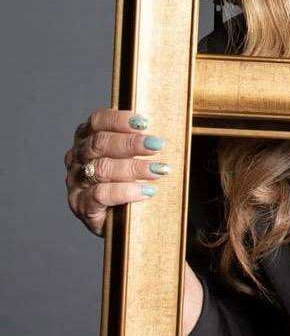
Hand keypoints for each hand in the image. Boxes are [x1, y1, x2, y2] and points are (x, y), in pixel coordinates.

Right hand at [64, 108, 168, 235]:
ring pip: (101, 168)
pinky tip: (146, 191)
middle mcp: (77, 157)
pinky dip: (125, 191)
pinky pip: (100, 195)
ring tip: (159, 170)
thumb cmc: (130, 176)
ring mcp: (76, 182)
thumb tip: (166, 126)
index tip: (145, 123)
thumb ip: (140, 138)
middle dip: (132, 143)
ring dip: (134, 168)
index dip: (119, 120)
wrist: (121, 216)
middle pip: (99, 143)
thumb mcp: (132, 153)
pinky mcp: (80, 205)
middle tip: (158, 145)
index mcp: (87, 137)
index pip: (97, 121)